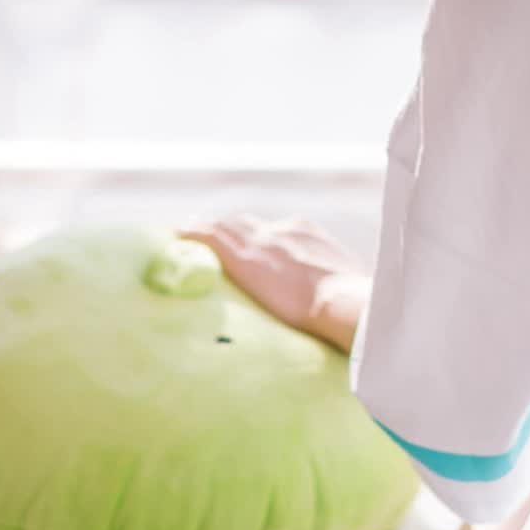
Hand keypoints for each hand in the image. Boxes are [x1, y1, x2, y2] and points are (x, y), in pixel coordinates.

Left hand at [176, 213, 367, 354]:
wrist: (342, 303)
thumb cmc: (350, 305)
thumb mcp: (344, 284)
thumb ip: (331, 285)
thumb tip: (335, 303)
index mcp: (309, 233)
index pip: (274, 230)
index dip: (258, 237)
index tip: (250, 245)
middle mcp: (283, 230)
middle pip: (247, 224)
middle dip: (230, 231)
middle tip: (211, 236)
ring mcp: (262, 241)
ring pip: (226, 227)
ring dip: (208, 230)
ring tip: (188, 233)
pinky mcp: (243, 256)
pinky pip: (210, 237)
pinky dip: (193, 235)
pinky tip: (178, 235)